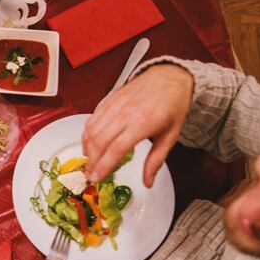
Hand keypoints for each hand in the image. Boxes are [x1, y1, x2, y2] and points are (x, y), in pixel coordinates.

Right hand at [83, 63, 193, 185]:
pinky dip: (87, 133)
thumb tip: (148, 182)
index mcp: (142, 124)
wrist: (170, 77)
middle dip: (92, 161)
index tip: (96, 179)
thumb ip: (156, 160)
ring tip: (89, 162)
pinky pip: (92, 118)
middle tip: (91, 175)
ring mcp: (115, 104)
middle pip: (100, 141)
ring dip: (87, 148)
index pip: (116, 149)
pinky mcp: (109, 99)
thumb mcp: (170, 136)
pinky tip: (89, 144)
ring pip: (92, 130)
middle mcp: (124, 113)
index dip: (103, 166)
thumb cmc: (172, 106)